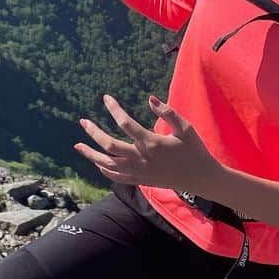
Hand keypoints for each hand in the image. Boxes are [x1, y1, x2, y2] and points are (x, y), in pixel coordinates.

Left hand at [74, 94, 217, 191]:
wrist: (201, 178)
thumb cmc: (194, 150)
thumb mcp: (186, 128)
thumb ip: (168, 113)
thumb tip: (150, 98)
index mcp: (152, 143)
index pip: (126, 123)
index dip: (114, 109)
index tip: (106, 98)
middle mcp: (142, 158)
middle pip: (109, 146)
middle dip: (93, 133)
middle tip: (82, 121)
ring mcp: (139, 172)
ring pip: (108, 164)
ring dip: (91, 154)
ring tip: (78, 145)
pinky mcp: (140, 181)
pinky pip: (116, 177)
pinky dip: (104, 170)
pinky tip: (97, 162)